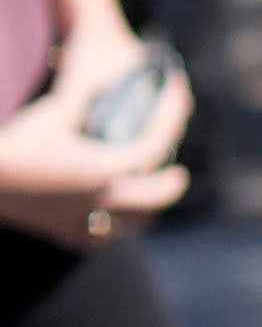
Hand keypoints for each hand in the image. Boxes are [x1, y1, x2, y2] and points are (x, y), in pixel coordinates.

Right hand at [0, 34, 194, 249]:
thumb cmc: (16, 141)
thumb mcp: (53, 112)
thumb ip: (85, 102)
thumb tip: (108, 86)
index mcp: (104, 169)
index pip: (154, 147)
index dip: (171, 125)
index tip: (179, 121)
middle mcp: (99, 199)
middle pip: (153, 197)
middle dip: (170, 186)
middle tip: (178, 175)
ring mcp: (78, 220)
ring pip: (126, 226)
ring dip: (143, 213)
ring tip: (146, 203)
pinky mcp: (56, 231)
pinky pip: (90, 240)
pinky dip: (103, 234)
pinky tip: (104, 226)